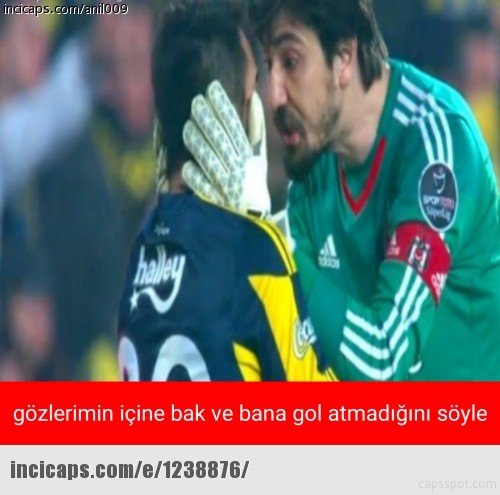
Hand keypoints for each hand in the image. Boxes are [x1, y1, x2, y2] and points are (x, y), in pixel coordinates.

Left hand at [182, 81, 270, 216]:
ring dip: (197, 142)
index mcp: (248, 157)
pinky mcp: (215, 199)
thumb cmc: (254, 183)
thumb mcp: (259, 157)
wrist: (252, 218)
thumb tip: (255, 100)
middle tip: (195, 102)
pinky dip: (194, 176)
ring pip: (210, 159)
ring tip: (187, 127)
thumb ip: (256, 130)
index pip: (235, 127)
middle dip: (207, 119)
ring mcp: (225, 184)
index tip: (212, 89)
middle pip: (221, 140)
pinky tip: (186, 166)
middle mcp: (238, 169)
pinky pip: (202, 185)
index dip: (223, 108)